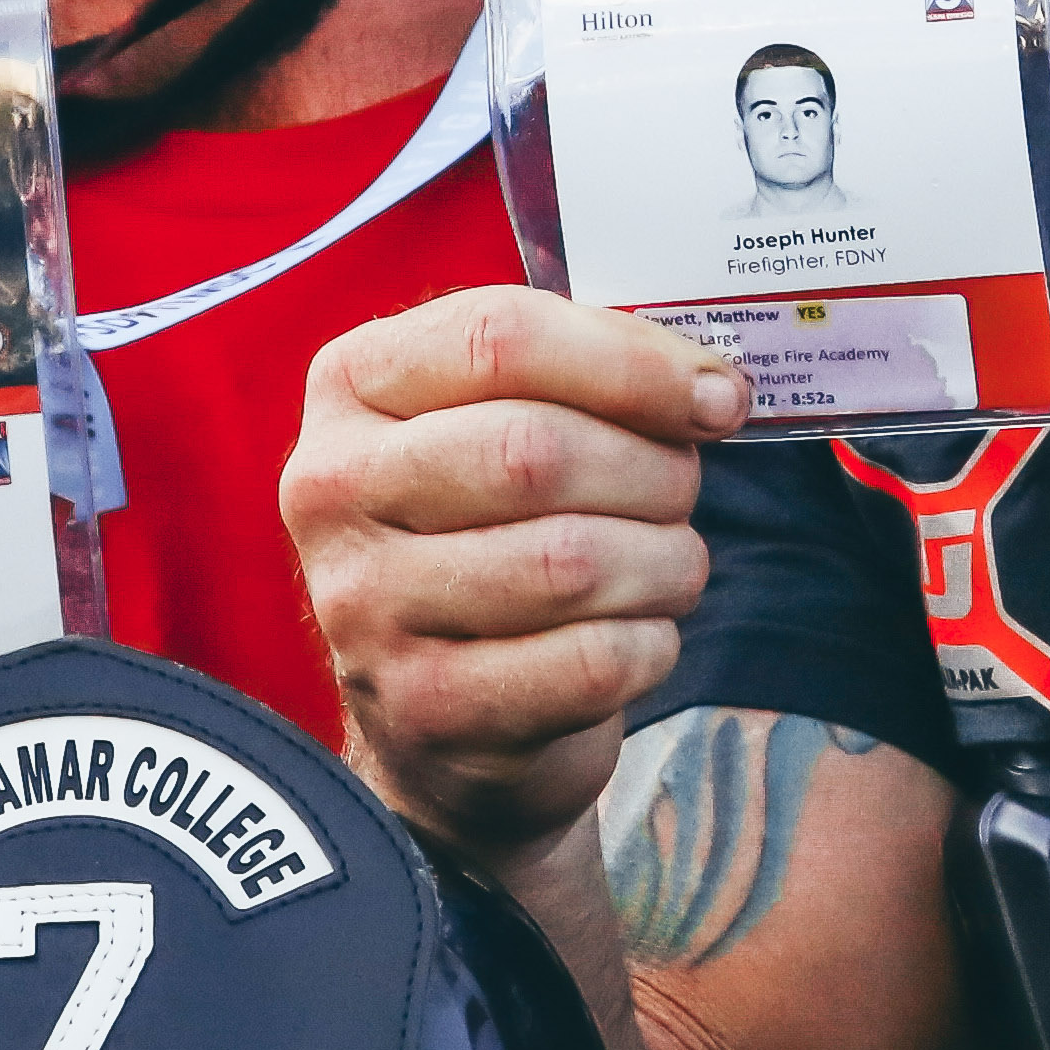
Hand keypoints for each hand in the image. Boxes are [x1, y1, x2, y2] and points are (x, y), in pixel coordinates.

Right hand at [289, 286, 748, 874]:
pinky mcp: (424, 705)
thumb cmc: (490, 531)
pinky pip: (589, 661)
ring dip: (662, 562)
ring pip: (570, 563)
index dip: (633, 364)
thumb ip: (591, 376)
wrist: (442, 710)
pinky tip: (637, 634)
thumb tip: (713, 391)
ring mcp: (365, 606)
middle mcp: (333, 487)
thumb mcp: (503, 418)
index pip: (500, 338)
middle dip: (651, 471)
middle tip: (680, 492)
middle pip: (533, 451)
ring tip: (666, 565)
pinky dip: (649, 643)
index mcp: (352, 384)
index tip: (716, 397)